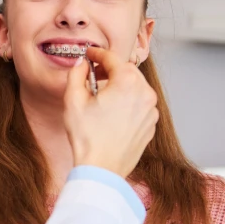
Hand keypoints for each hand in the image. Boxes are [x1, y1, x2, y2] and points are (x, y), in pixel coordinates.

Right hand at [63, 47, 158, 176]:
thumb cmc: (87, 138)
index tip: (89, 54)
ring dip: (121, 86)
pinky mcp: (151, 125)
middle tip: (94, 75)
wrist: (101, 169)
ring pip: (136, 87)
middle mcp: (145, 93)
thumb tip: (82, 64)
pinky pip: (140, 104)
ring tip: (103, 97)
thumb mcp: (73, 100)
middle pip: (127, 70)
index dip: (98, 54)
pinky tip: (113, 113)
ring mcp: (151, 110)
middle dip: (111, 69)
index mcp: (127, 82)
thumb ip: (77, 74)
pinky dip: (128, 102)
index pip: (112, 58)